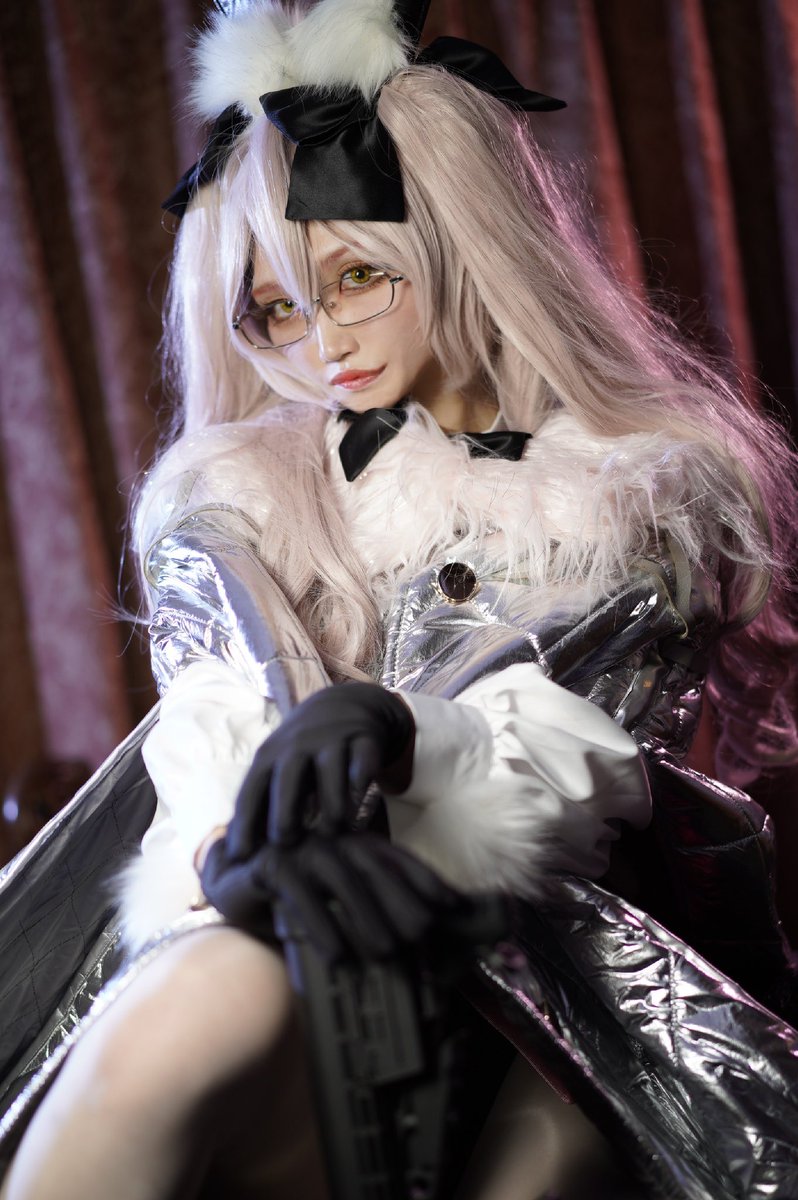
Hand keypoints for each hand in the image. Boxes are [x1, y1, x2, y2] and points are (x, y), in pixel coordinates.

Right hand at [200, 829, 461, 962]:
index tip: (452, 906)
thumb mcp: (347, 903)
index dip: (426, 879)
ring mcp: (301, 849)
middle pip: (374, 867)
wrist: (239, 888)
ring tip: (386, 954)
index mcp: (356, 843)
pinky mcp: (271, 865)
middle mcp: (332, 840)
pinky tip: (336, 958)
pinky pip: (299, 895)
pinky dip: (320, 927)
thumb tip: (438, 916)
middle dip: (402, 901)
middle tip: (423, 937)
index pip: (398, 858)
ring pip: (341, 880)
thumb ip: (385, 908)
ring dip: (365, 918)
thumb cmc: (304, 901)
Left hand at [226, 683, 414, 859]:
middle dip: (285, 815)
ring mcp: (332, 739)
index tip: (240, 857)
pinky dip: (362, 781)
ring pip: (330, 772)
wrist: (344, 703)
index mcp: (269, 756)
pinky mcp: (364, 737)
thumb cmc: (302, 751)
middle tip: (287, 845)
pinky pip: (364, 760)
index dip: (244, 824)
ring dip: (331, 806)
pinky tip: (361, 805)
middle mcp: (297, 745)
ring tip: (332, 833)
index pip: (251, 791)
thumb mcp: (275, 767)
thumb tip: (233, 855)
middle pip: (287, 780)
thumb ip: (260, 803)